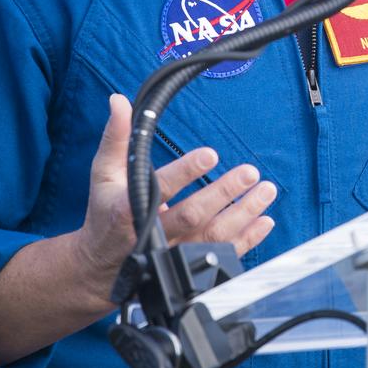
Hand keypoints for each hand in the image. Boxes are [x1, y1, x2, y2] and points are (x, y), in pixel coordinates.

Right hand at [76, 94, 275, 303]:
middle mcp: (153, 235)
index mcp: (130, 208)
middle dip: (224, 193)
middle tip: (249, 172)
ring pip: (213, 237)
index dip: (186, 171)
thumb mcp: (103, 174)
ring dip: (243, 214)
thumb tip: (119, 101)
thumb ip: (115, 138)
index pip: (162, 187)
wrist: (102, 266)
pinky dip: (247, 239)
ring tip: (265, 190)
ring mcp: (173, 253)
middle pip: (194, 215)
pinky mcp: (188, 265)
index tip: (211, 154)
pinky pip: (221, 254)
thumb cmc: (105, 212)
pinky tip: (264, 220)